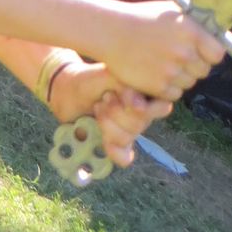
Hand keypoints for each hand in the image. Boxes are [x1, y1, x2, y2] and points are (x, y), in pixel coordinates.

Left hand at [49, 62, 171, 167]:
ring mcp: (131, 130)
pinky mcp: (118, 144)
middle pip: (141, 124)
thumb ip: (128, 86)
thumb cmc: (93, 79)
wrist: (70, 91)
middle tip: (104, 98)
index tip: (123, 93)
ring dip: (107, 123)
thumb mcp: (112, 74)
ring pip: (128, 138)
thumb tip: (139, 105)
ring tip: (98, 108)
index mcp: (147, 94)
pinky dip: (113, 151)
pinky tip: (103, 140)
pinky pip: (125, 157)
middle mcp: (144, 114)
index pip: (161, 108)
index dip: (141, 106)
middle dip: (116, 111)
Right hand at [99, 0, 225, 102]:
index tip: (203, 52)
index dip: (211, 54)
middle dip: (194, 66)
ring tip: (163, 64)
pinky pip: (174, 94)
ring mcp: (171, 71)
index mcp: (190, 31)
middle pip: (204, 71)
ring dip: (180, 78)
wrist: (111, 32)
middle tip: (178, 58)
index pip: (218, 54)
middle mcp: (184, 52)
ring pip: (189, 83)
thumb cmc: (141, 19)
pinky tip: (155, 74)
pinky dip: (168, 88)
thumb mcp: (170, 13)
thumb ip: (192, 26)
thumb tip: (212, 35)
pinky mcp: (158, 86)